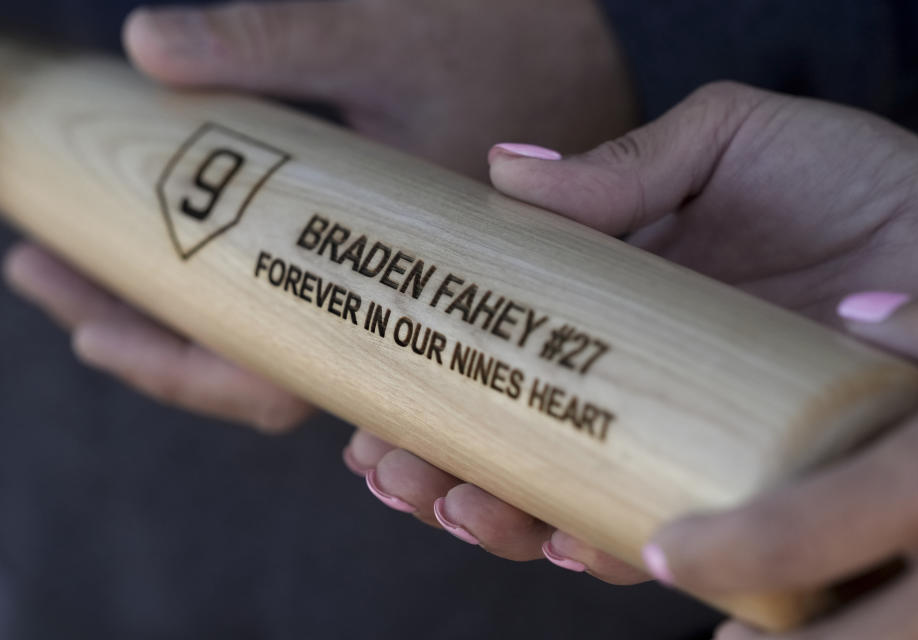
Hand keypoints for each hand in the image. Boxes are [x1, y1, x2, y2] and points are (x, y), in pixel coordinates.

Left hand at [2, 0, 635, 431]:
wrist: (578, 53)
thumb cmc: (505, 41)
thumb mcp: (383, 32)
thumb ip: (273, 42)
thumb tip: (147, 47)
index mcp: (409, 280)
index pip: (281, 374)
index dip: (180, 368)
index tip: (90, 325)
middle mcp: (404, 307)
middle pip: (262, 368)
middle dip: (148, 335)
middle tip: (48, 276)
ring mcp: (398, 289)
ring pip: (278, 339)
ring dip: (178, 312)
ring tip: (86, 266)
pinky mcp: (395, 264)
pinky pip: (303, 305)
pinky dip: (228, 287)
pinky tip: (181, 256)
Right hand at [348, 82, 917, 581]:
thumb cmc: (856, 185)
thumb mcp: (730, 145)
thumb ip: (626, 166)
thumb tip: (500, 169)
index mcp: (618, 311)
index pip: (503, 359)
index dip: (431, 391)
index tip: (372, 413)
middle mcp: (639, 385)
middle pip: (519, 443)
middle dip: (445, 471)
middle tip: (395, 473)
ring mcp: (689, 439)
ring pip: (573, 500)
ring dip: (503, 517)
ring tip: (457, 506)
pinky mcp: (755, 486)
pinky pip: (669, 537)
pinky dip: (604, 546)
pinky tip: (565, 540)